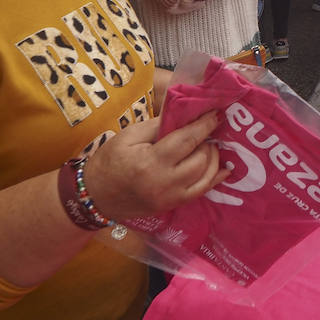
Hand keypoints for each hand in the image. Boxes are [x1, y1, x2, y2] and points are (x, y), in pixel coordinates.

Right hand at [82, 112, 224, 222]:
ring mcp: (170, 197)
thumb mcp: (129, 136)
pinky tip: (224, 169)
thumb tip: (183, 115)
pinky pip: (201, 192)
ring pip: (205, 176)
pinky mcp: (172, 205)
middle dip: (208, 141)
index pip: (186, 140)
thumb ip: (158, 125)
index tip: (216, 114)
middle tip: (209, 129)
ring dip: (214, 158)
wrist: (95, 196)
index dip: (204, 125)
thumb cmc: (109, 162)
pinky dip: (215, 179)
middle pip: (200, 159)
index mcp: (151, 162)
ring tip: (211, 144)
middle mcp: (165, 182)